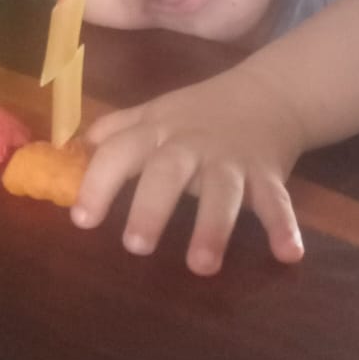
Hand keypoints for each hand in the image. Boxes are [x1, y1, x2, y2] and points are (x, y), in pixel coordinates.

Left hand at [71, 65, 306, 275]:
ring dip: (213, 227)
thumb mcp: (155, 112)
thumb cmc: (200, 112)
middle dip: (152, 208)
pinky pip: (276, 201)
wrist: (270, 93)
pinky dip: (284, 226)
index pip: (119, 152)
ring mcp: (231, 160)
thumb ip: (115, 131)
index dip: (99, 183)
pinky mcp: (267, 174)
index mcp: (157, 132)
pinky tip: (289, 254)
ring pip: (221, 192)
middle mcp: (191, 145)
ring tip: (202, 266)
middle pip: (168, 172)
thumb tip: (69, 151)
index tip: (82, 220)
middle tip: (136, 247)